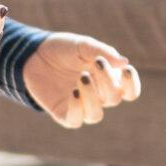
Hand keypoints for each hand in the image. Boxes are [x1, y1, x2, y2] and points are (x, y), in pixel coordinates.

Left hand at [23, 33, 141, 128]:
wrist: (33, 54)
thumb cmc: (63, 49)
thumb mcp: (83, 45)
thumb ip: (103, 52)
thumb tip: (125, 62)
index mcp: (108, 80)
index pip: (129, 92)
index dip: (131, 85)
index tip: (125, 69)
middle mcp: (97, 96)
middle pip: (114, 99)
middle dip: (108, 81)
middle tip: (96, 62)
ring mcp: (80, 106)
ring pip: (96, 115)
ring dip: (92, 97)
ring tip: (82, 77)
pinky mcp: (63, 113)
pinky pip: (75, 120)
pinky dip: (77, 108)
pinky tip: (73, 92)